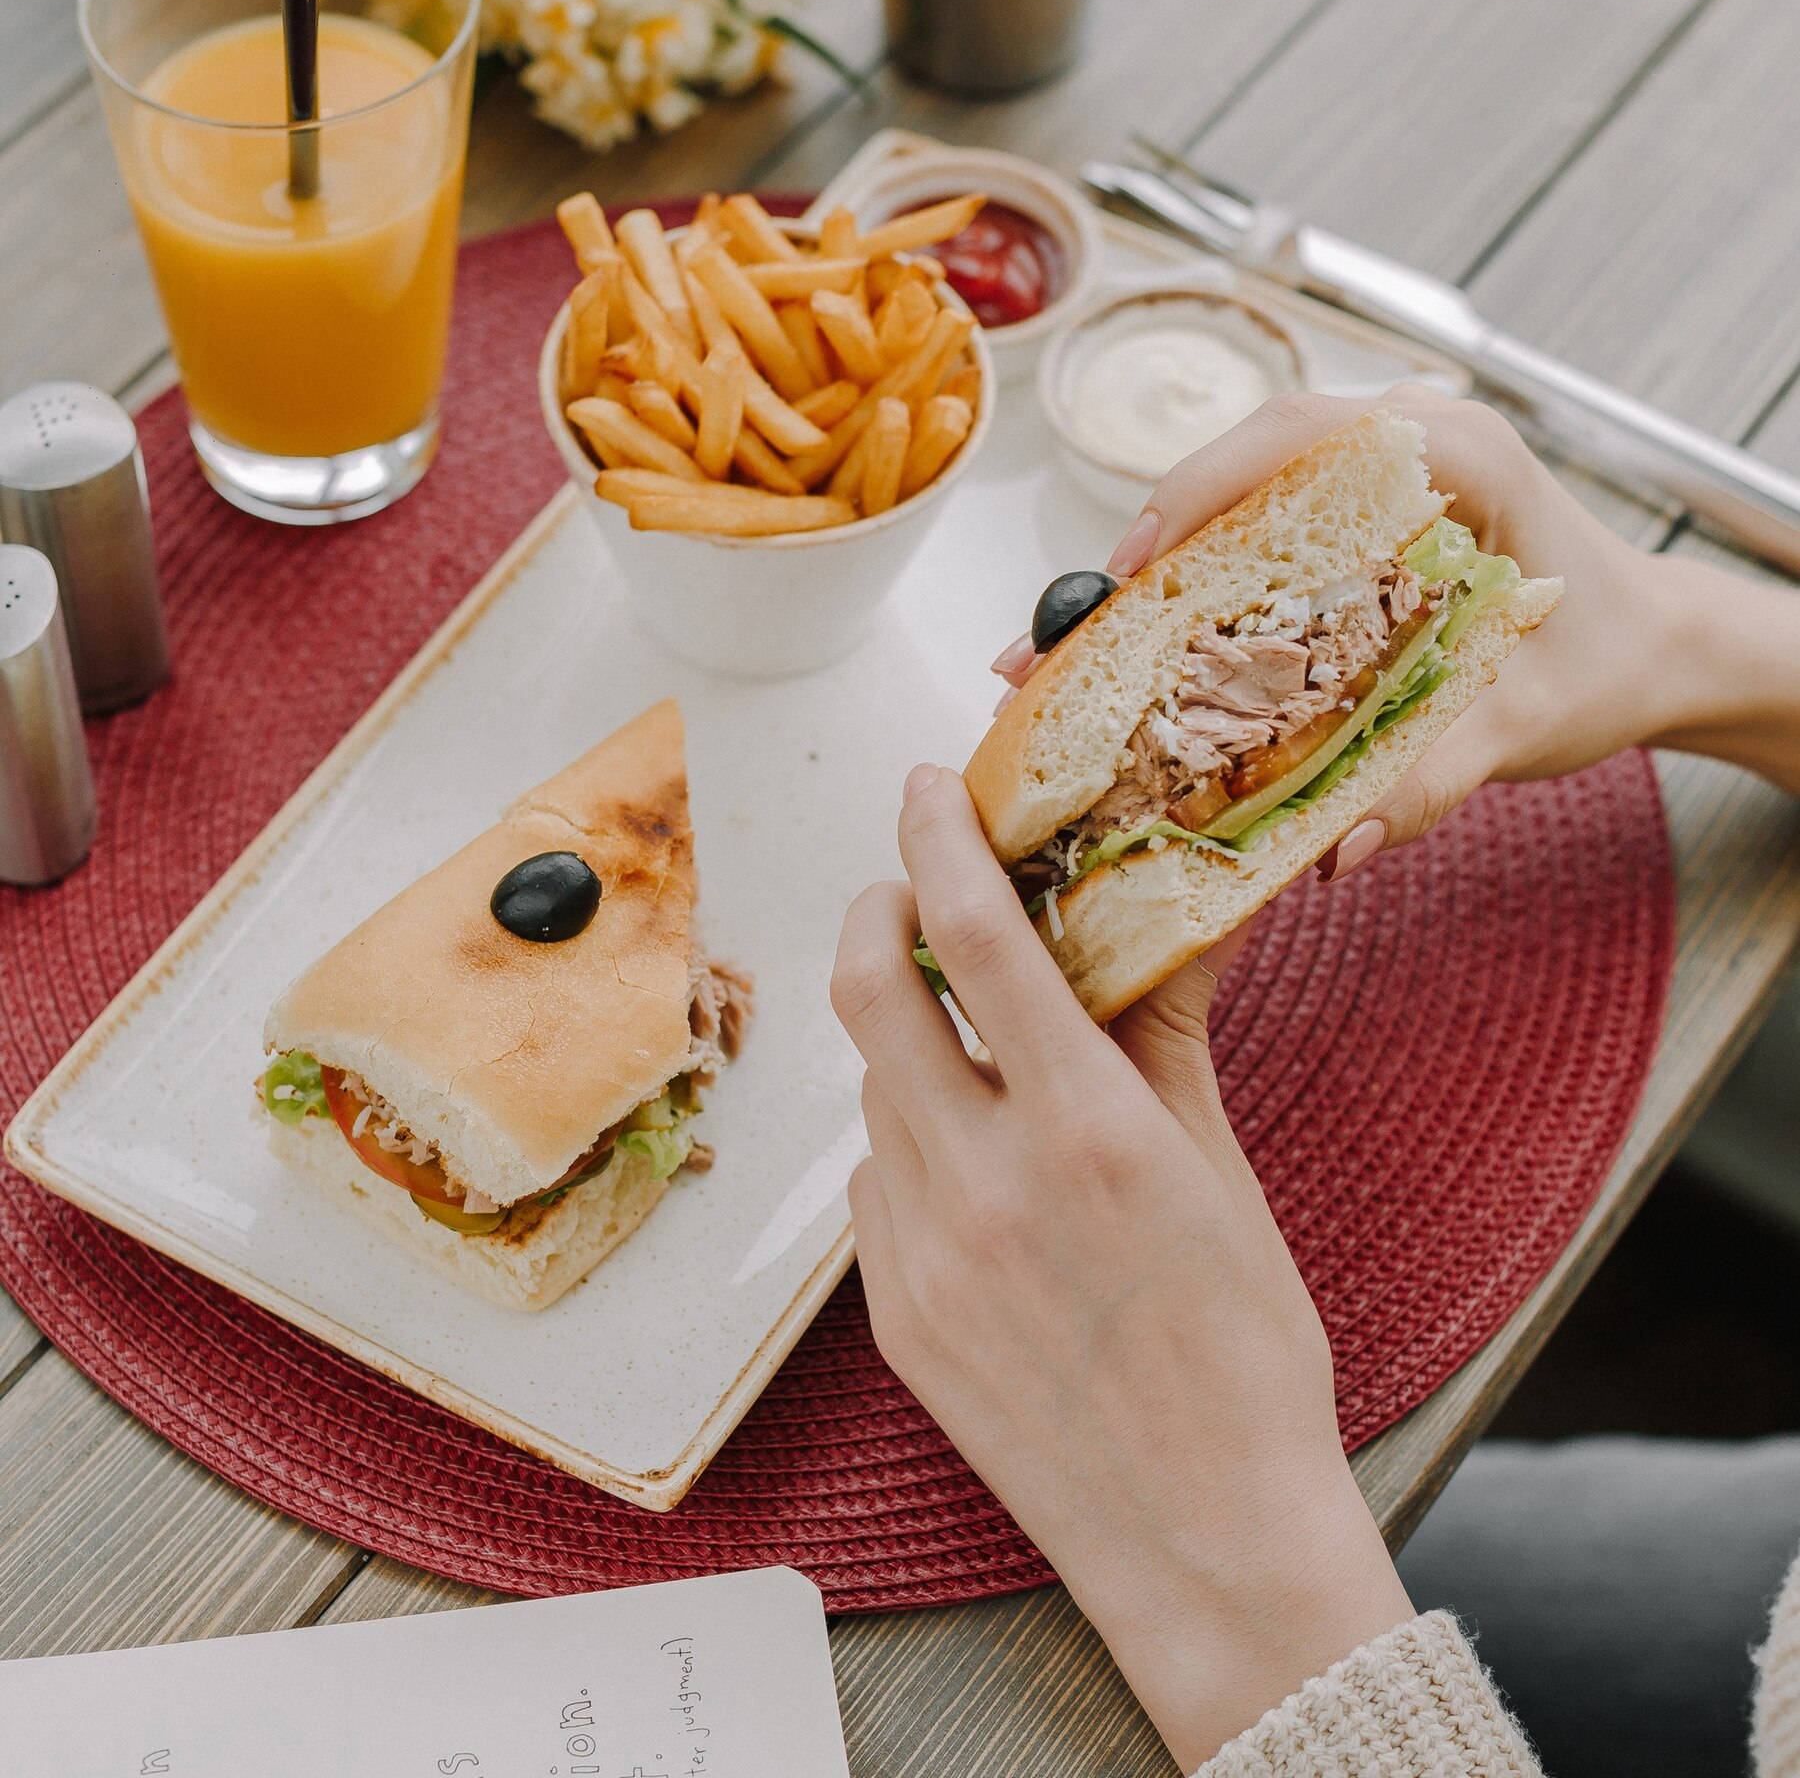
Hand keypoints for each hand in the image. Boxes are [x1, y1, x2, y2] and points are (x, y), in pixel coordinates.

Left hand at [832, 765, 1412, 1770]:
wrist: (1205, 1541)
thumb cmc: (1245, 1358)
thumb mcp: (1223, 1174)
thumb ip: (1164, 1033)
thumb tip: (1166, 918)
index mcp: (1085, 1132)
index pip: (974, 933)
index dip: (937, 835)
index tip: (928, 786)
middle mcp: (983, 1182)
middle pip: (870, 987)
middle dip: (878, 906)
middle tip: (913, 888)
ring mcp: (921, 1254)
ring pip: (870, 1086)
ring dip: (905, 1034)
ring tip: (975, 1042)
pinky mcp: (892, 1315)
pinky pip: (874, 1181)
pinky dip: (909, 1136)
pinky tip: (973, 1159)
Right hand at [995, 388, 1799, 881]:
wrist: (1653, 645)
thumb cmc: (1606, 659)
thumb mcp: (1528, 722)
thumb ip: (1436, 779)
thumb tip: (1336, 848)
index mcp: (1457, 452)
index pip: (1299, 442)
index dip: (1200, 497)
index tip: (1133, 573)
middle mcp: (1408, 437)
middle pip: (1243, 461)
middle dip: (1147, 546)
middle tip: (1069, 637)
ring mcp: (1378, 466)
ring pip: (1239, 491)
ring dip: (1159, 568)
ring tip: (1080, 651)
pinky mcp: (1359, 508)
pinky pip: (1260, 523)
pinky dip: (1198, 580)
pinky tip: (1148, 647)